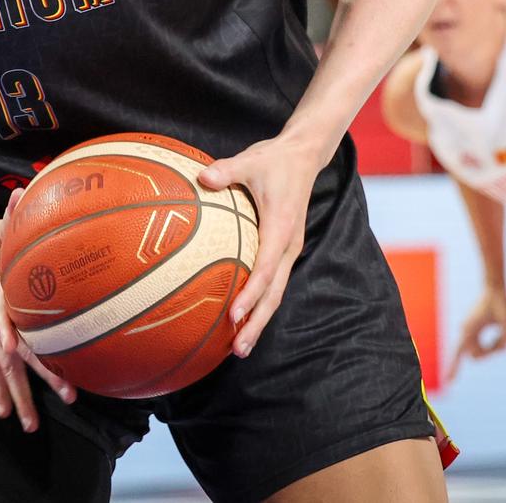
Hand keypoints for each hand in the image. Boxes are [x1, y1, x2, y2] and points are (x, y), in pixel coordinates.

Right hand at [0, 196, 75, 432]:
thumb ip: (12, 215)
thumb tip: (26, 193)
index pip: (2, 311)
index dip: (10, 328)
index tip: (16, 346)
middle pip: (15, 350)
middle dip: (41, 374)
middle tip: (65, 393)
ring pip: (4, 368)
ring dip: (20, 396)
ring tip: (32, 426)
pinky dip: (1, 390)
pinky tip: (8, 414)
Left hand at [198, 134, 321, 357]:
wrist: (304, 156)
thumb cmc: (274, 159)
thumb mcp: (250, 160)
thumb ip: (226, 170)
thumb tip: (202, 177)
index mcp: (281, 228)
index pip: (265, 269)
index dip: (250, 294)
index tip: (233, 315)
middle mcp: (289, 246)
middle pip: (274, 293)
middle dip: (256, 322)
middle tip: (237, 349)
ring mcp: (289, 250)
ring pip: (275, 292)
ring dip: (259, 319)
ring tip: (239, 347)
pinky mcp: (284, 249)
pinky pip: (272, 282)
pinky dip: (259, 303)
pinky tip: (242, 318)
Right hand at [445, 286, 505, 385]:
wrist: (496, 290)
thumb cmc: (501, 303)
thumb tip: (503, 349)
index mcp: (469, 329)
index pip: (458, 352)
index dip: (454, 368)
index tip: (449, 381)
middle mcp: (465, 332)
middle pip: (475, 355)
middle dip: (489, 352)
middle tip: (503, 335)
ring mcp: (468, 332)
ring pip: (478, 352)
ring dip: (492, 348)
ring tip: (503, 331)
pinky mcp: (473, 331)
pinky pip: (482, 346)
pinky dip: (492, 344)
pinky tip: (499, 329)